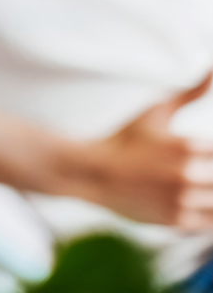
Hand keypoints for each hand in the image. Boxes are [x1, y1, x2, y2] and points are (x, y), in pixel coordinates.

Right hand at [63, 73, 212, 227]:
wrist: (92, 172)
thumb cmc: (123, 139)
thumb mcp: (154, 112)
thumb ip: (190, 93)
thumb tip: (210, 70)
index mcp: (189, 147)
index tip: (207, 157)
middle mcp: (189, 175)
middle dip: (212, 173)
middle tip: (199, 169)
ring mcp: (183, 200)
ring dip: (211, 194)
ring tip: (198, 184)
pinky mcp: (176, 220)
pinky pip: (210, 223)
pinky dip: (207, 214)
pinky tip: (197, 202)